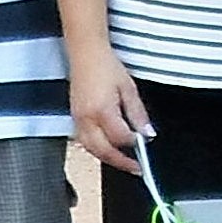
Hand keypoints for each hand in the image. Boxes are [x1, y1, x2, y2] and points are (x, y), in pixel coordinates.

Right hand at [69, 48, 151, 173]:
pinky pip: (84, 141)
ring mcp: (77, 119)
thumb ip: (138, 114)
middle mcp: (86, 118)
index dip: (134, 144)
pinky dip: (97, 149)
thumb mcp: (129, 88)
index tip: (145, 143)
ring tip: (124, 162)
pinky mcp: (74, 118)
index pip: (120, 138)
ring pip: (91, 149)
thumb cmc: (107, 67)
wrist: (85, 54)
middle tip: (136, 168)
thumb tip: (147, 133)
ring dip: (108, 158)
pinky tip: (109, 149)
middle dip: (121, 162)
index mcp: (102, 110)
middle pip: (103, 150)